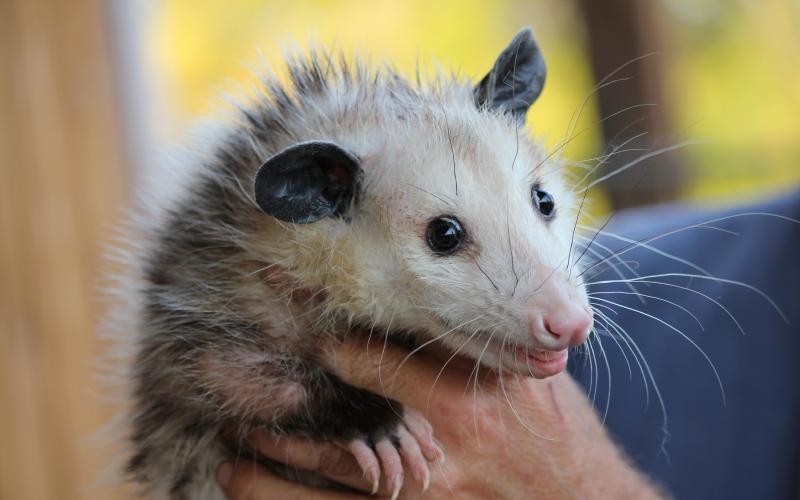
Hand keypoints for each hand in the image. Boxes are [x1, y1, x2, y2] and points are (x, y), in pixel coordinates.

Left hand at [218, 337, 661, 498]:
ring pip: (312, 480)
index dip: (315, 324)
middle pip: (324, 418)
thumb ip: (475, 347)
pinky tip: (253, 484)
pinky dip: (284, 498)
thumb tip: (427, 307)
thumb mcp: (526, 380)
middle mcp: (430, 447)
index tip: (278, 298)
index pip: (367, 351)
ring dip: (261, 460)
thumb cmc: (557, 439)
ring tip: (232, 439)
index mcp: (460, 397)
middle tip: (224, 370)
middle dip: (270, 392)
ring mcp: (415, 495)